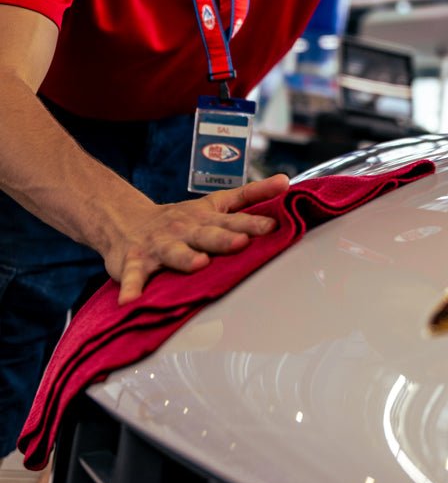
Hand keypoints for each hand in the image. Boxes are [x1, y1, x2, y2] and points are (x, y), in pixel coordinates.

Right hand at [107, 174, 288, 303]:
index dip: (253, 223)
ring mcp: (160, 245)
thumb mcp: (216, 203)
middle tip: (240, 243)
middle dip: (224, 239)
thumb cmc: (182, 218)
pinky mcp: (135, 261)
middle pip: (207, 234)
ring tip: (198, 264)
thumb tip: (286, 182)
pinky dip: (131, 287)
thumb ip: (251, 194)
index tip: (272, 227)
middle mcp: (185, 229)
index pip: (234, 219)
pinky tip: (131, 301)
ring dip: (186, 258)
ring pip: (174, 252)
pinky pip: (133, 276)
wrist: (126, 221)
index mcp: (206, 217)